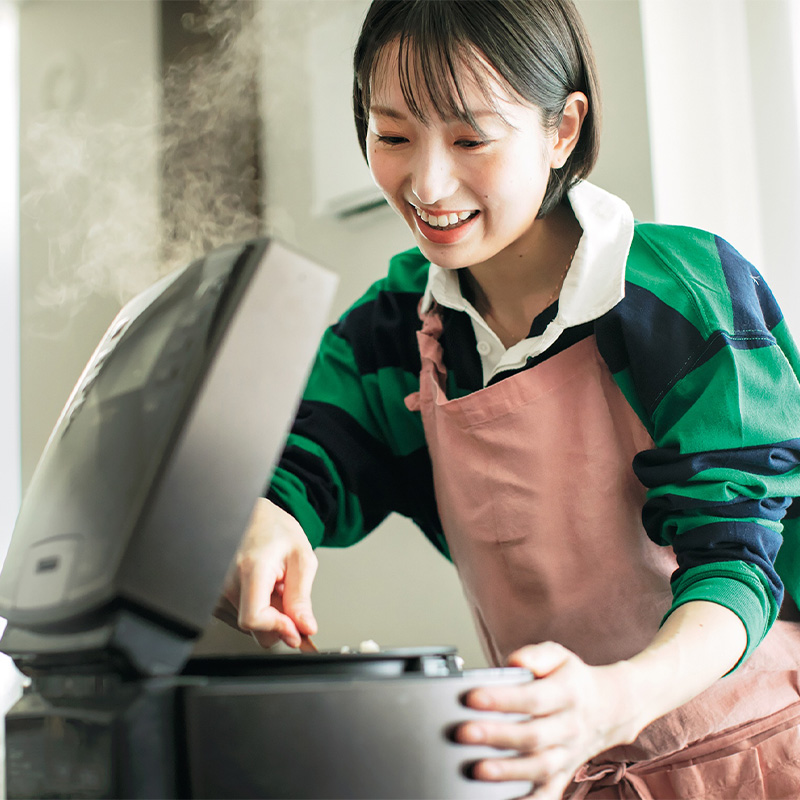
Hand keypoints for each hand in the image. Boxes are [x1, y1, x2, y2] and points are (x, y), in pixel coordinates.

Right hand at [215, 497, 317, 648]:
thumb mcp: (301, 558)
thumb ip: (301, 597)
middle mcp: (225, 582)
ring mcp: (215, 592)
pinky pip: (239, 620)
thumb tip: (304, 628)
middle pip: (254, 629)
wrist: (252, 516)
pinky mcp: (213, 599)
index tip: (295, 626)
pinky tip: (259, 590)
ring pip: (248, 628)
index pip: (254, 619)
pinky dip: (255, 611)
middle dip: (279, 621)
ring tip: (272, 587)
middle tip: (287, 594)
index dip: (278, 628)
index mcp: (249, 569)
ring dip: (267, 614)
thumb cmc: (275, 530)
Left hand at [456, 642, 638, 799]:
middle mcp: (569, 727)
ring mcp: (567, 754)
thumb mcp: (558, 655)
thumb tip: (513, 662)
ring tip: (477, 769)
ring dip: (507, 771)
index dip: (503, 699)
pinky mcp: (563, 774)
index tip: (472, 698)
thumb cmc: (573, 680)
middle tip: (463, 732)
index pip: (533, 698)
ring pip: (539, 768)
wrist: (610, 707)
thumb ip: (535, 655)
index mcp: (567, 694)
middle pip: (533, 736)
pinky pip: (549, 794)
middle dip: (496, 736)